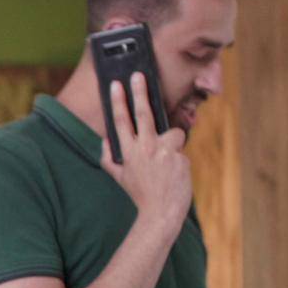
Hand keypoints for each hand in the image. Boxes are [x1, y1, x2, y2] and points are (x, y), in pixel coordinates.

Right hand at [100, 73, 191, 224]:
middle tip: (137, 76)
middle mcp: (145, 149)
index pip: (120, 122)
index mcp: (129, 152)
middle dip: (139, 92)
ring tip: (167, 166)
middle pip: (143, 114)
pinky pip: (181, 151)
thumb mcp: (120, 177)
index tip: (116, 85)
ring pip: (173, 133)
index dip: (118, 101)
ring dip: (172, 144)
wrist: (161, 211)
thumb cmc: (140, 194)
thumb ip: (110, 157)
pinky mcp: (180, 157)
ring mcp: (164, 152)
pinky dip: (179, 161)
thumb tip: (105, 140)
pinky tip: (174, 176)